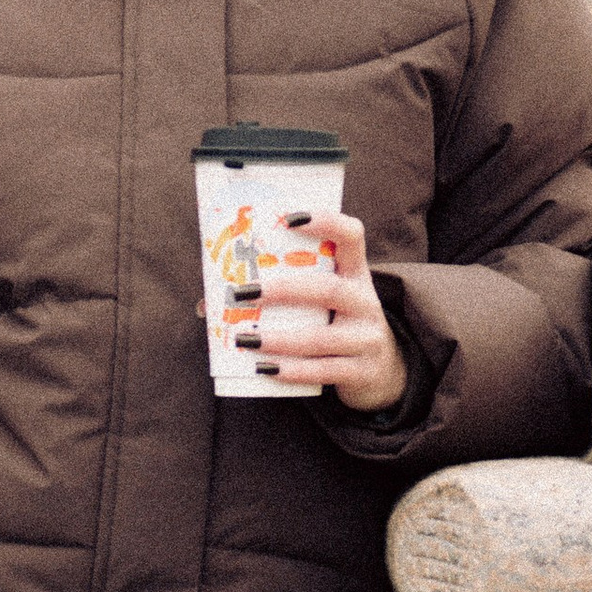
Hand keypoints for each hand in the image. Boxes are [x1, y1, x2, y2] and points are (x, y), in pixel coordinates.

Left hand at [244, 210, 409, 413]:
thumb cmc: (337, 324)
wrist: (383, 372)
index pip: (352, 235)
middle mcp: (366, 302)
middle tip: (243, 292)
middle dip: (283, 290)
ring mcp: (367, 338)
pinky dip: (292, 371)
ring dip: (278, 338)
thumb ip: (282, 294)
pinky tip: (264, 369)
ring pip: (321, 337)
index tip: (288, 218)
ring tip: (244, 339)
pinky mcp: (362, 372)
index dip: (326, 221)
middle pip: (328, 289)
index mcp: (356, 274)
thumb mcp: (325, 303)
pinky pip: (324, 371)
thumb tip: (208, 304)